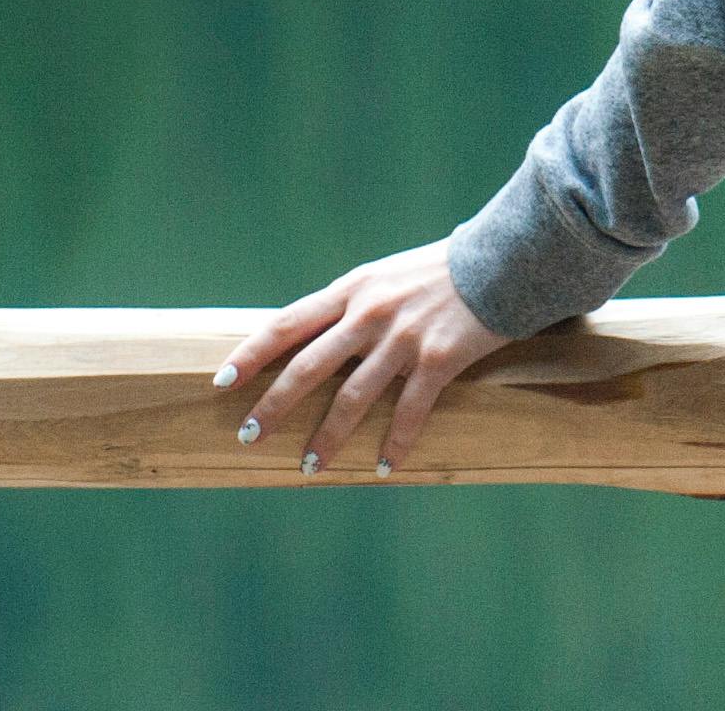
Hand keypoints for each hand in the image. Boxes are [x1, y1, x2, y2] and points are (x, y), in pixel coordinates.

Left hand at [217, 238, 515, 476]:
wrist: (503, 258)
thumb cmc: (442, 270)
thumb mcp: (386, 276)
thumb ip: (353, 305)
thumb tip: (315, 338)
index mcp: (352, 289)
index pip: (287, 324)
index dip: (251, 354)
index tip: (221, 382)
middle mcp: (369, 313)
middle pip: (307, 366)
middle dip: (273, 405)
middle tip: (248, 436)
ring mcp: (402, 338)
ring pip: (351, 397)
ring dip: (327, 436)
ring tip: (310, 467)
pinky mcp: (438, 359)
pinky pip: (409, 411)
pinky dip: (396, 443)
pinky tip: (384, 466)